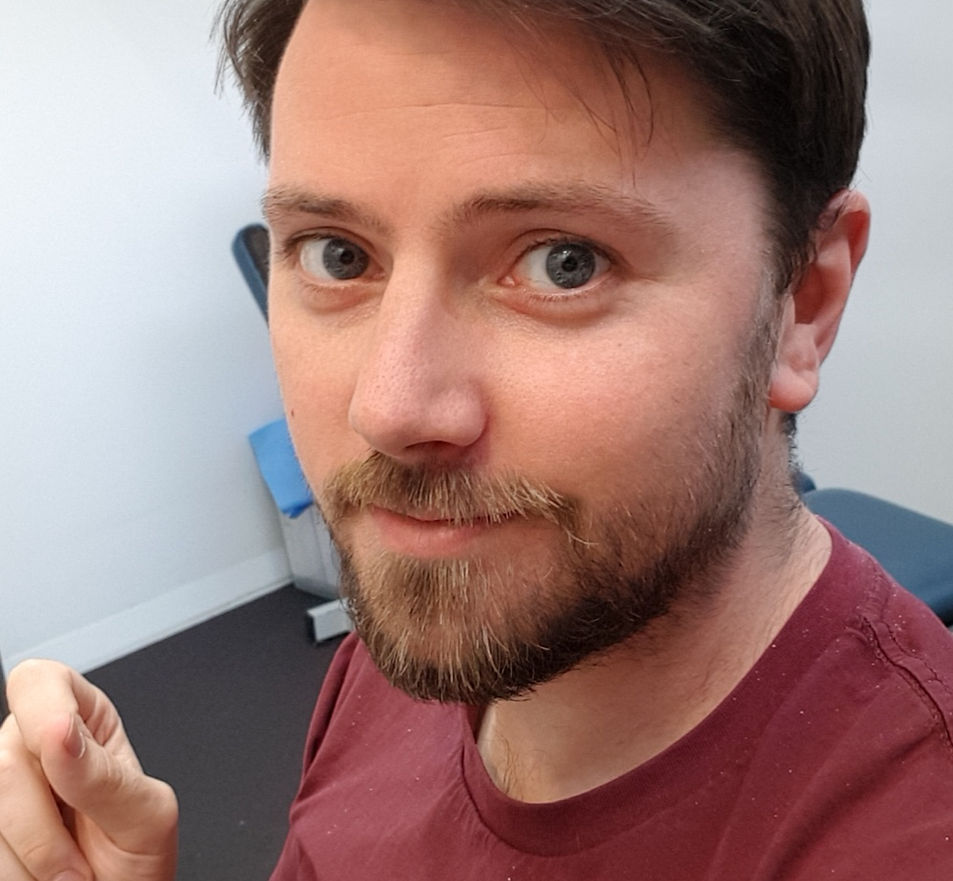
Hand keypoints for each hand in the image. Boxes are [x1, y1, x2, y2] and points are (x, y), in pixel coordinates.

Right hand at [0, 660, 177, 880]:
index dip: (41, 710)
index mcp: (83, 723)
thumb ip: (105, 776)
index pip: (39, 681)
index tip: (58, 747)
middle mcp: (35, 752)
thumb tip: (60, 731)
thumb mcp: (145, 817)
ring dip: (32, 861)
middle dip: (44, 827)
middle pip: (3, 760)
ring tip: (69, 873)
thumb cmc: (138, 862)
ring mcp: (4, 796)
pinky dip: (15, 877)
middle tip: (82, 855)